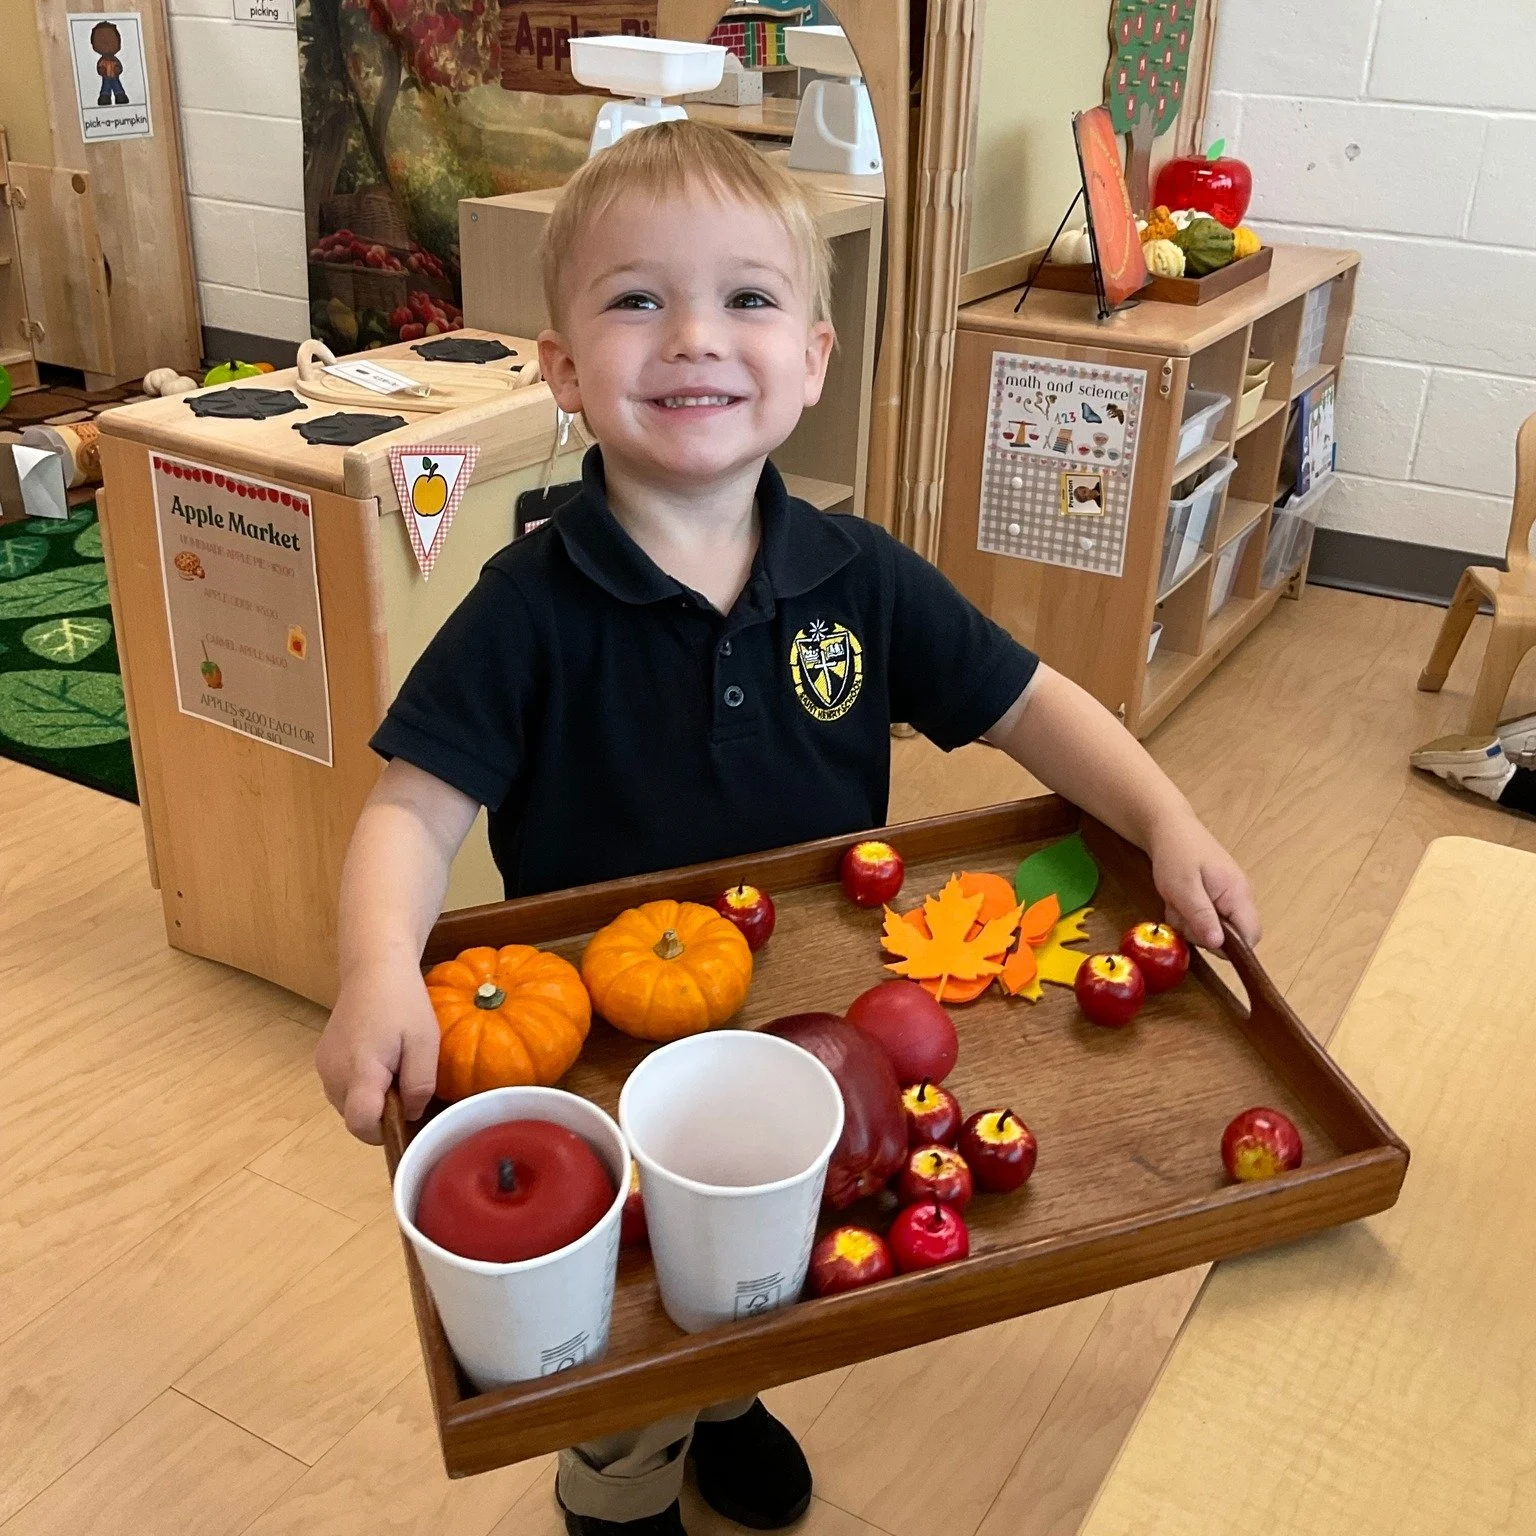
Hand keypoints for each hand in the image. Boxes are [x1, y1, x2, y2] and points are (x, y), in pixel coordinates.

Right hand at [315, 957, 439, 1144]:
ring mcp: (323, 1066)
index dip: (384, 1131)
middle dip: (382, 1112)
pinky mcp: (323, 1058)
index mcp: (359, 1071)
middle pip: (354, 1117)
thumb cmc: (403, 1002)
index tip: (405, 1114)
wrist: (374, 967)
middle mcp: (333, 1073)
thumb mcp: (425, 1042)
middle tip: (405, 1080)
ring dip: (371, 1098)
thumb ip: (420, 1084)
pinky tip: (380, 1059)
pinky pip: (342, 1087)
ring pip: (348, 1104)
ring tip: (394, 1066)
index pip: (361, 1124)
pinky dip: (361, 1084)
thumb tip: (411, 1115)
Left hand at [1146, 810, 1259, 951]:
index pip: (1251, 936)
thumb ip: (1201, 916)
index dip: (1229, 947)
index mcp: (1238, 894)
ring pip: (1214, 929)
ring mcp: (1228, 897)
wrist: (1168, 827)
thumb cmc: (1176, 853)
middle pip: (1231, 937)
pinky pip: (1205, 918)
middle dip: (1202, 933)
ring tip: (1176, 902)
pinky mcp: (1215, 897)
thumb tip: (1219, 945)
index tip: (1201, 937)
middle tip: (1181, 913)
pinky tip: (1178, 900)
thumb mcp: (1183, 888)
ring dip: (1190, 923)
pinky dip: (1188, 915)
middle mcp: (1240, 898)